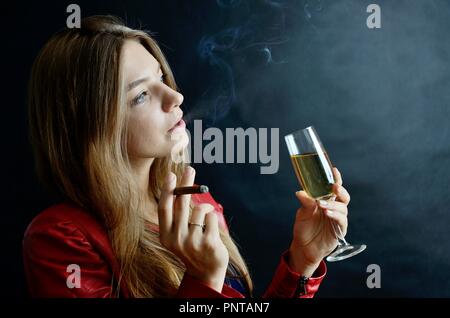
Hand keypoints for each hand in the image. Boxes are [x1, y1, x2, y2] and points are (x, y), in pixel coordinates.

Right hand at [158, 166, 228, 292]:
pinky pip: (212, 217)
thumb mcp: (179, 234)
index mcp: (165, 235)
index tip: (171, 175)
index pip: (164, 208)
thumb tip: (182, 186)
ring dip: (205, 208)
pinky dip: (213, 218)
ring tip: (206, 220)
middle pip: (181, 204)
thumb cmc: (192, 246)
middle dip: (186, 183)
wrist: (205, 272)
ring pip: (199, 209)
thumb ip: (178, 216)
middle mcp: (176, 239)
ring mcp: (192, 241)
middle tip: (190, 169)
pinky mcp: (208, 243)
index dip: (167, 190)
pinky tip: (212, 230)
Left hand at [288, 167, 349, 275]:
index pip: (334, 187)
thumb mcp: (302, 214)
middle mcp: (334, 208)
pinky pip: (341, 220)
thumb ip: (305, 203)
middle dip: (340, 190)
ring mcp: (338, 219)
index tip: (334, 170)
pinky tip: (327, 212)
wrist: (304, 247)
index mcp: (326, 201)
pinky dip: (335, 215)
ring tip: (322, 204)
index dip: (336, 178)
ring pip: (343, 207)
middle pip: (343, 196)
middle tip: (333, 186)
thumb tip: (300, 192)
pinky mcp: (340, 230)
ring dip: (333, 204)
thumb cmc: (304, 228)